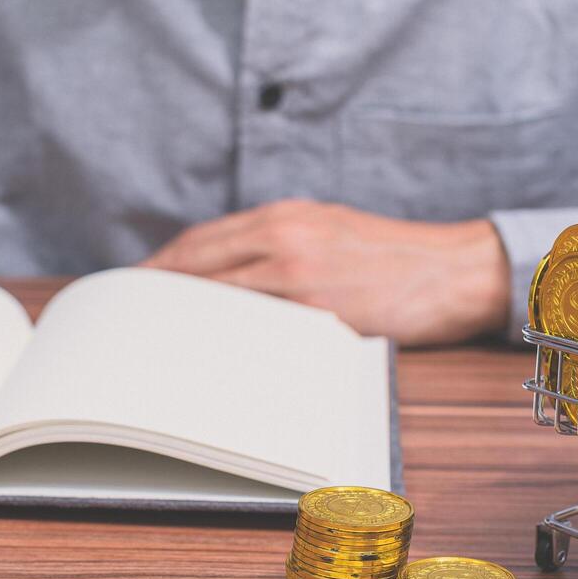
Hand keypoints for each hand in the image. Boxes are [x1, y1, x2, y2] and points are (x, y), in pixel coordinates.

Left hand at [142, 200, 510, 344]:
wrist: (452, 271)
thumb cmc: (390, 255)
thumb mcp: (326, 226)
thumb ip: (273, 242)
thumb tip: (218, 271)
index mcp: (282, 216)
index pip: (198, 243)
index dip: (158, 270)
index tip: (132, 290)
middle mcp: (284, 241)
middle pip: (196, 270)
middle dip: (156, 298)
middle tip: (126, 324)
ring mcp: (300, 280)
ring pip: (219, 303)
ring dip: (183, 327)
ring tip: (156, 348)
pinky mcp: (320, 317)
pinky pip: (257, 334)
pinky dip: (227, 346)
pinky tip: (209, 362)